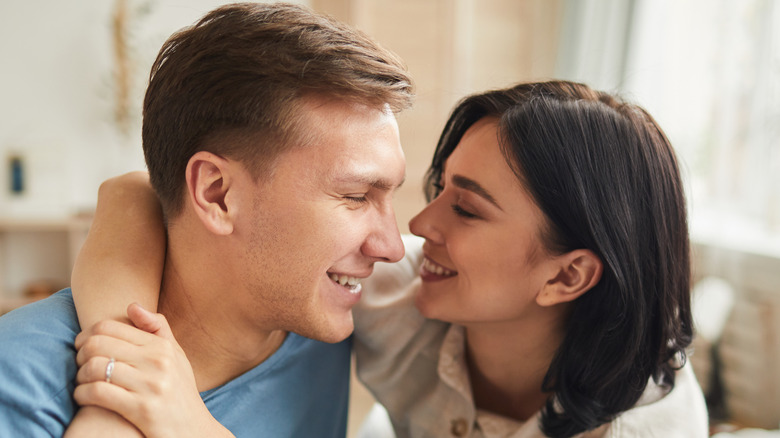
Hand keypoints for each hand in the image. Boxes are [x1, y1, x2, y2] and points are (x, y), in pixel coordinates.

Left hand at [74, 304, 233, 437]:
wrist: (194, 430)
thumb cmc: (181, 392)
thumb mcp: (177, 356)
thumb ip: (158, 328)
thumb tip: (132, 305)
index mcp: (162, 346)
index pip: (110, 327)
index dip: (86, 334)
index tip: (82, 346)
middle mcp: (158, 362)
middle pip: (98, 344)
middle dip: (80, 354)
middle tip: (80, 364)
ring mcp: (151, 385)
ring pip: (95, 367)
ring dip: (79, 375)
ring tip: (82, 381)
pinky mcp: (142, 409)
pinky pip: (98, 393)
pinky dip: (82, 394)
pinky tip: (83, 397)